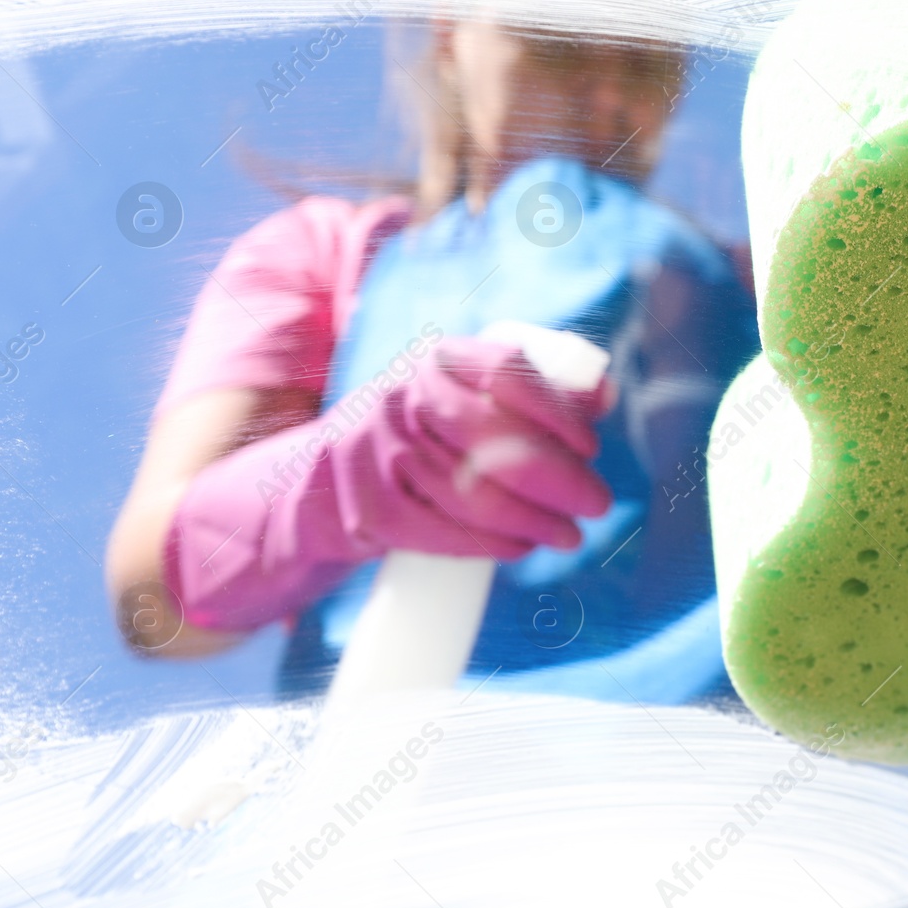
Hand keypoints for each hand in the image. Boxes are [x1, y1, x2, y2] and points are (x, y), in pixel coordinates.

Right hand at [162, 329, 613, 630]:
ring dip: (537, 519)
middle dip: (561, 477)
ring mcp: (379, 454)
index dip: (559, 410)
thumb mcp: (457, 399)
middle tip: (598, 504)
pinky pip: (443, 530)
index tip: (591, 445)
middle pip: (497, 437)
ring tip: (572, 535)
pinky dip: (493, 542)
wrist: (306, 488)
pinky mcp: (368, 510)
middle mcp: (403, 397)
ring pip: (475, 491)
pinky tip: (523, 546)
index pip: (508, 369)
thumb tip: (602, 393)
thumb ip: (528, 391)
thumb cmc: (413, 440)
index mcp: (436, 360)